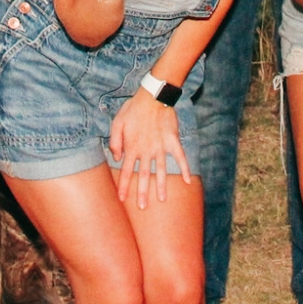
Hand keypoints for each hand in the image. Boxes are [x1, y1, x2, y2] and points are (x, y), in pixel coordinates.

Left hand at [108, 90, 190, 209]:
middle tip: (143, 207)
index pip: (126, 171)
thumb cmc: (133, 108)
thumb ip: (115, 141)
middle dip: (142, 193)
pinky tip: (187, 181)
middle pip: (144, 175)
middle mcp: (146, 150)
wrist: (153, 96)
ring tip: (162, 200)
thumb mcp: (117, 122)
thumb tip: (116, 158)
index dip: (124, 185)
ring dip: (161, 186)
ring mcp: (161, 147)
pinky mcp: (173, 141)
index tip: (122, 198)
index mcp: (132, 147)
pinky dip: (185, 169)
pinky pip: (180, 158)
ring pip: (161, 170)